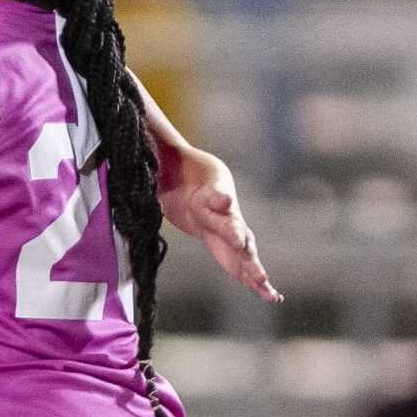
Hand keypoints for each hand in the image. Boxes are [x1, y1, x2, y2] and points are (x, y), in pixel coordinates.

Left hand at [158, 146, 279, 301]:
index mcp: (212, 185)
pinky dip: (254, 279)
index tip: (220, 201)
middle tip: (247, 254)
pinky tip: (272, 295)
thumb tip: (144, 122)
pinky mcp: (222, 243)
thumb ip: (157, 145)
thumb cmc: (173, 163)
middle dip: (239, 241)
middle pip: (233, 226)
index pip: (216, 194)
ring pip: (243, 250)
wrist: (183, 174)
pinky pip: (239, 263)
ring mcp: (227, 226)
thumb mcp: (163, 155)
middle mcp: (224, 208)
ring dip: (254, 269)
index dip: (218, 199)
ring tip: (268, 289)